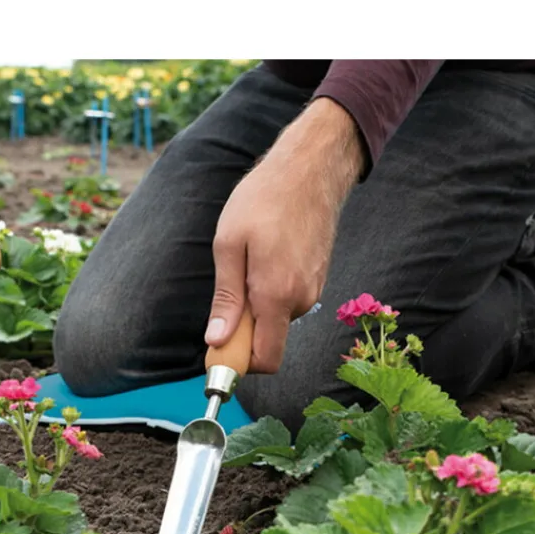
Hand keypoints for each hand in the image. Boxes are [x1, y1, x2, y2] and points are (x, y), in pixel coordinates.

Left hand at [205, 98, 367, 373]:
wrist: (311, 169)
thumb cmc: (264, 200)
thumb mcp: (229, 245)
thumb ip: (226, 299)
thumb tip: (217, 340)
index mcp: (277, 296)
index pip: (265, 360)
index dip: (239, 363)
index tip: (218, 348)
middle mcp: (301, 301)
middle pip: (268, 341)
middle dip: (245, 330)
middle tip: (230, 288)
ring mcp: (313, 291)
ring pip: (277, 320)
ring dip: (258, 306)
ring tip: (250, 261)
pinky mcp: (317, 281)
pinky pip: (288, 302)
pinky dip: (272, 292)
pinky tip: (267, 257)